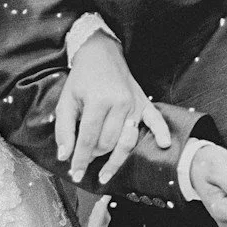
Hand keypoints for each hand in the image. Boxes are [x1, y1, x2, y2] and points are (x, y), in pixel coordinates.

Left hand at [54, 32, 173, 184]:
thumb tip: (65, 156)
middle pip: (108, 142)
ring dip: (115, 159)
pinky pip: (155, 120)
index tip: (75, 173)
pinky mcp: (143, 102)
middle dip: (94, 155)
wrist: (101, 53)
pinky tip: (163, 144)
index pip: (88, 138)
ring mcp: (134, 103)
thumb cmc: (82, 78)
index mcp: (97, 101)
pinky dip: (160, 132)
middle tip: (85, 159)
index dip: (80, 159)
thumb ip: (63, 129)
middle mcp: (119, 103)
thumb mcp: (66, 100)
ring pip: (127, 140)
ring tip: (105, 173)